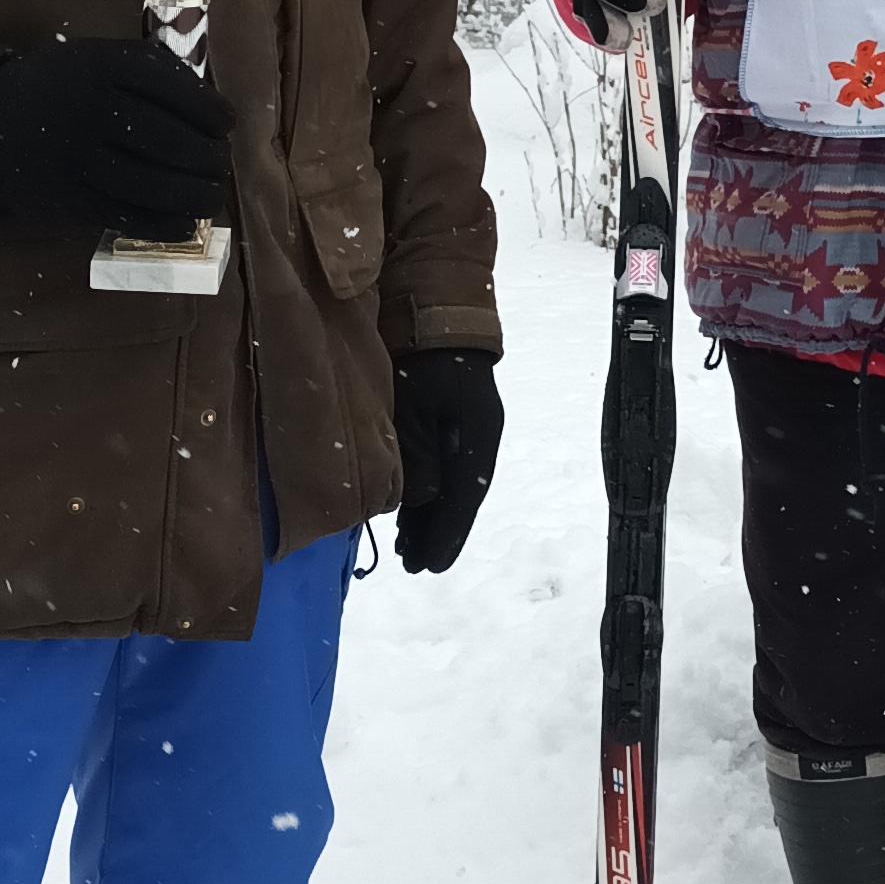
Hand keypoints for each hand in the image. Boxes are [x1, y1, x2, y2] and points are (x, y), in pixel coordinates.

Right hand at [0, 38, 234, 232]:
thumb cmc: (61, 85)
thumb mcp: (99, 56)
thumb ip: (152, 70)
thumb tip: (212, 106)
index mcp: (104, 67)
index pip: (174, 90)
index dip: (210, 111)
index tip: (227, 124)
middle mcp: (91, 110)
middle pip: (169, 140)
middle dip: (209, 157)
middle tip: (222, 163)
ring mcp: (77, 159)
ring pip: (152, 184)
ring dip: (195, 194)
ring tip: (212, 194)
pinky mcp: (69, 199)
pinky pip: (128, 218)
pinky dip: (166, 224)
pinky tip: (186, 221)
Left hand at [392, 346, 503, 571]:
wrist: (435, 316)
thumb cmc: (423, 357)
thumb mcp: (416, 404)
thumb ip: (418, 454)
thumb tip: (421, 501)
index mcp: (478, 436)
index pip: (464, 496)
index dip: (448, 535)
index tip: (432, 567)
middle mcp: (477, 440)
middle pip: (458, 498)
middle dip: (436, 534)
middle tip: (415, 567)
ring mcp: (465, 433)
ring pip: (448, 488)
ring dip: (428, 519)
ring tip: (407, 549)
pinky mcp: (448, 427)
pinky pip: (438, 471)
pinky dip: (423, 496)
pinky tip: (406, 514)